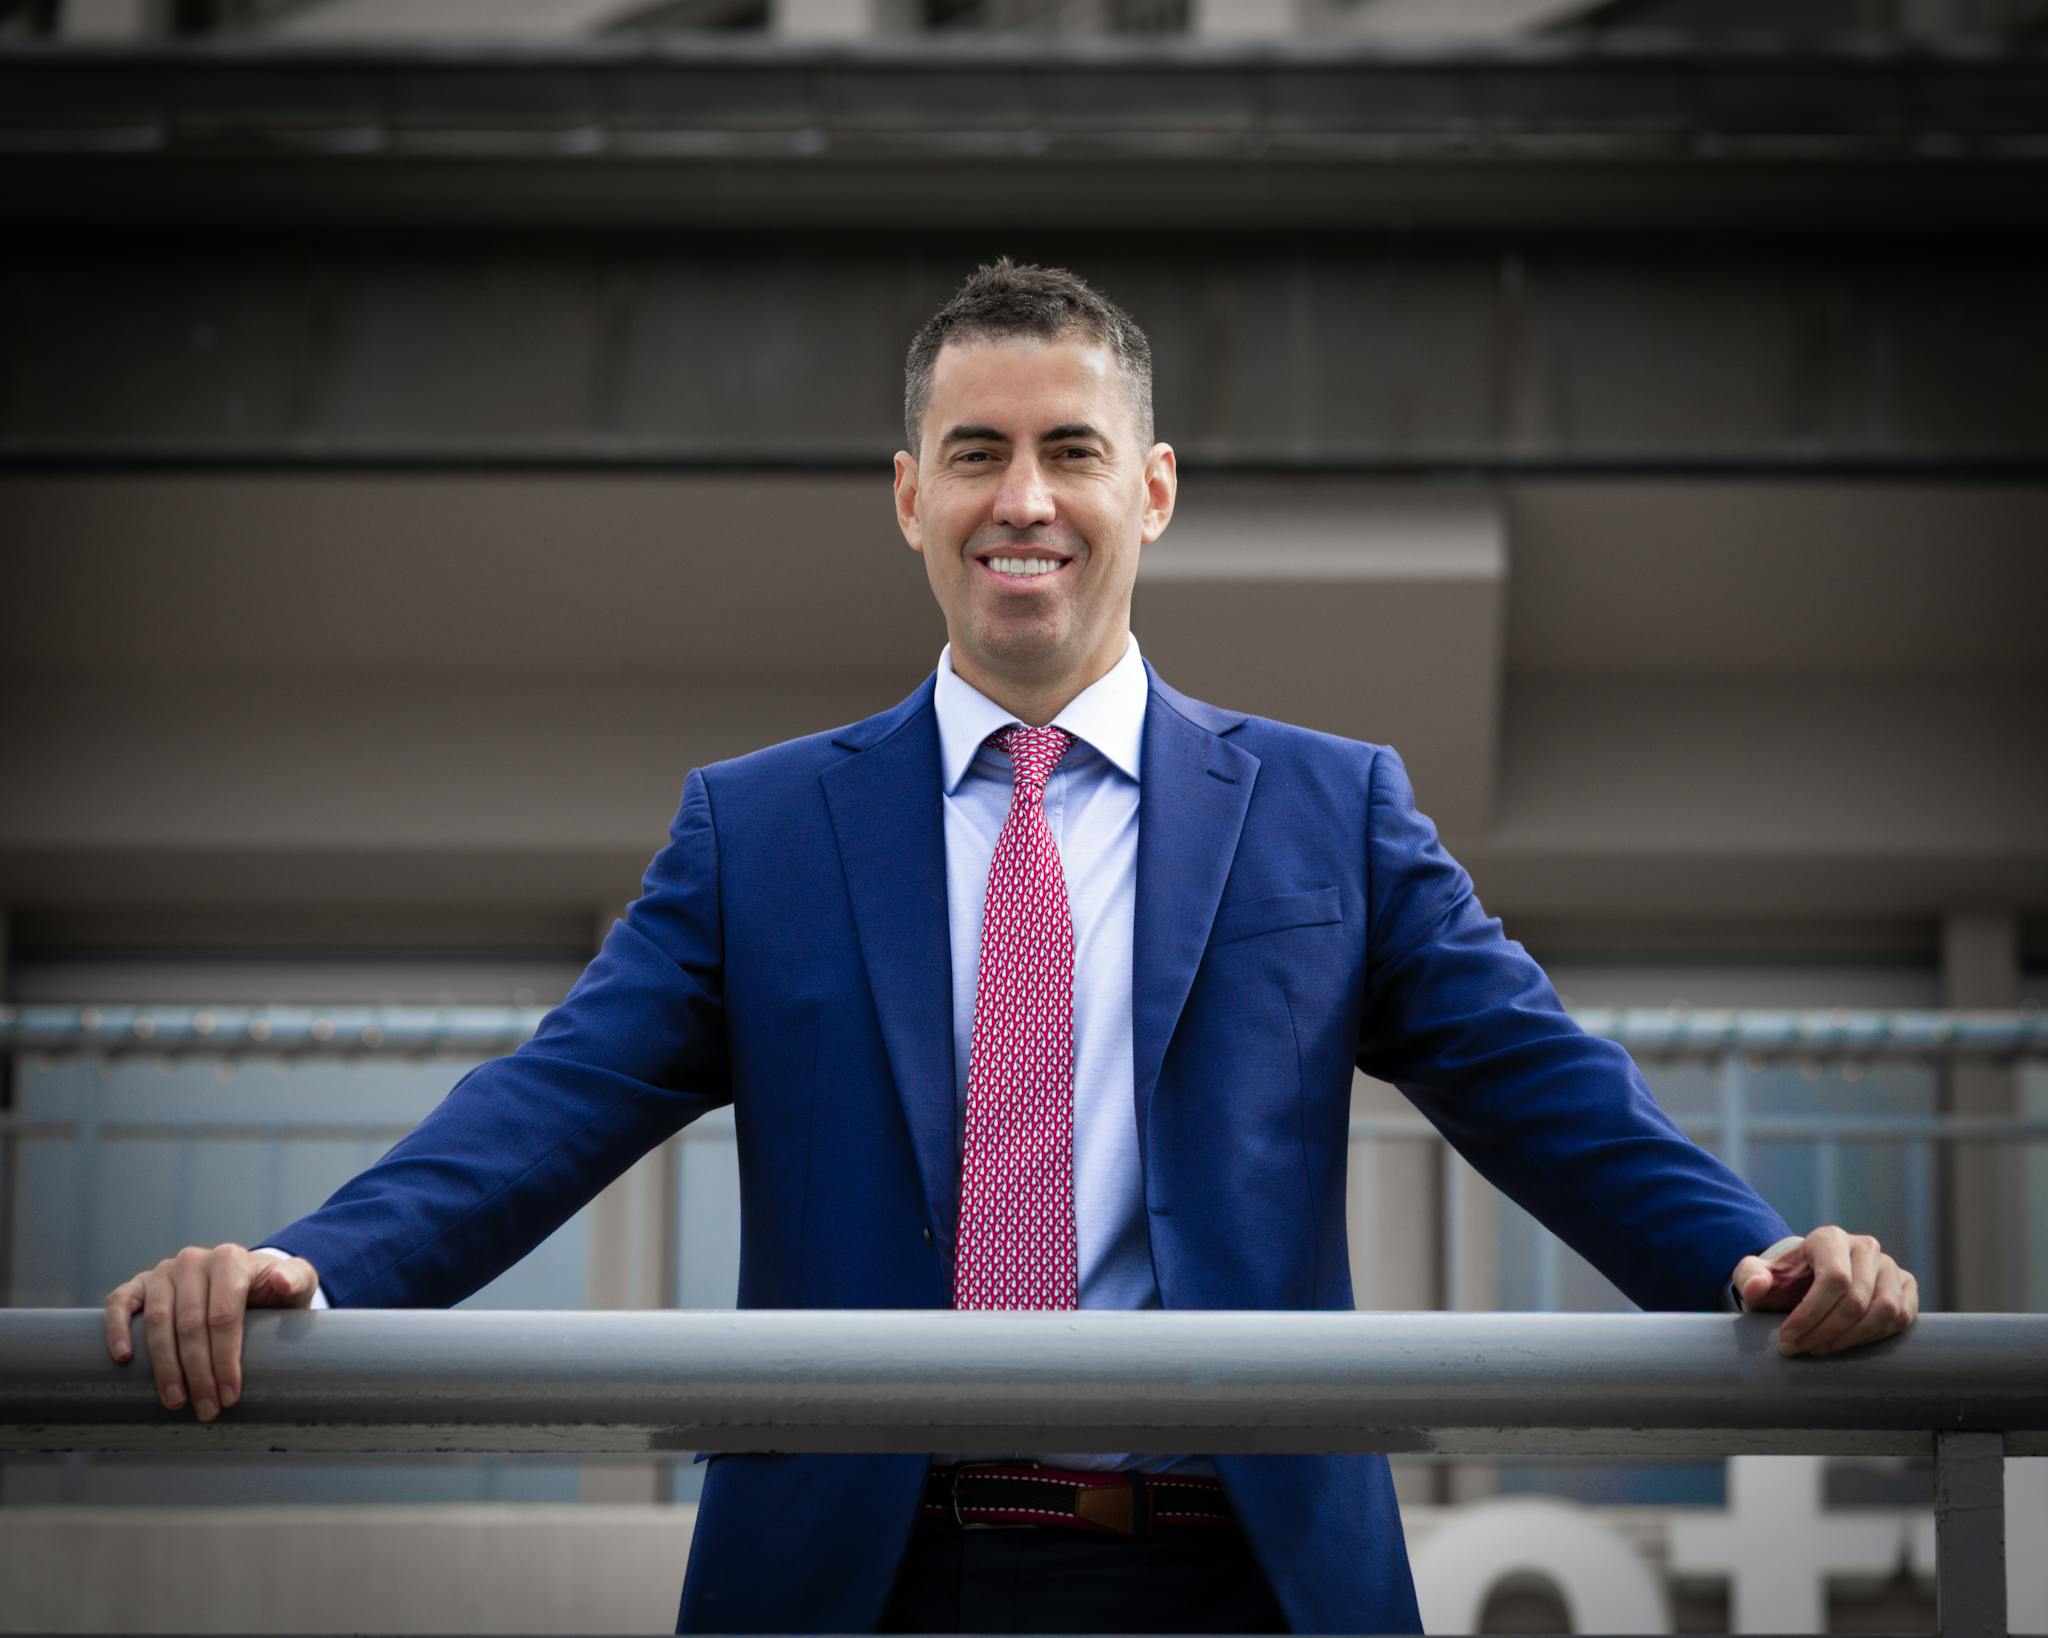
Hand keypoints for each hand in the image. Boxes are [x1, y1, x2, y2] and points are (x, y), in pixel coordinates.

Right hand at [103, 1244, 319, 1420]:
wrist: (247, 1281)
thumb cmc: (273, 1291)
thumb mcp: (298, 1283)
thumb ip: (296, 1279)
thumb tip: (280, 1281)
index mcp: (230, 1260)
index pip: (223, 1316)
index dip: (225, 1359)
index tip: (230, 1394)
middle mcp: (193, 1262)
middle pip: (190, 1325)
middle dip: (198, 1373)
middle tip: (206, 1408)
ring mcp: (163, 1272)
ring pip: (156, 1322)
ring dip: (164, 1367)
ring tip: (176, 1401)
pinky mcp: (139, 1284)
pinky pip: (119, 1303)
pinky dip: (116, 1329)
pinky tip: (124, 1359)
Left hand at [1732, 1225, 1917, 1356]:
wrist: (1810, 1282)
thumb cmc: (1785, 1281)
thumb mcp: (1758, 1275)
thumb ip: (1749, 1277)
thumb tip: (1757, 1287)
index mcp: (1830, 1238)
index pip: (1832, 1279)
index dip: (1811, 1314)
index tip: (1787, 1338)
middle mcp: (1865, 1247)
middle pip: (1856, 1300)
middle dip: (1825, 1332)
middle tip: (1799, 1349)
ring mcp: (1890, 1266)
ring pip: (1883, 1312)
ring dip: (1850, 1339)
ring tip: (1819, 1349)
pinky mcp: (1906, 1287)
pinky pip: (1900, 1319)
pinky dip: (1874, 1338)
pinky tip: (1846, 1344)